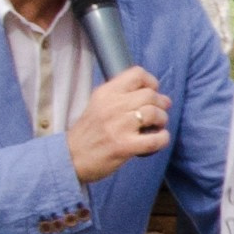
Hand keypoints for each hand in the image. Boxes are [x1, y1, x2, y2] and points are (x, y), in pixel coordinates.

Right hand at [69, 65, 168, 184]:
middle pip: (150, 95)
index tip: (152, 92)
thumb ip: (121, 96)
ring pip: (155, 113)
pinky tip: (157, 139)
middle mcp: (112, 106)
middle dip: (161, 104)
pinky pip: (155, 139)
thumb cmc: (88, 133)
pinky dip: (162, 139)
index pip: (137, 74)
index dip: (151, 82)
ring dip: (162, 120)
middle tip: (158, 113)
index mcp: (105, 93)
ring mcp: (118, 126)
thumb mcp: (98, 105)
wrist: (70, 159)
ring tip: (156, 127)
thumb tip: (157, 94)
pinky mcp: (124, 146)